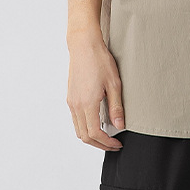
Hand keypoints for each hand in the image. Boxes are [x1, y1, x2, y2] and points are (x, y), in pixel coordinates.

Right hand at [66, 30, 124, 150]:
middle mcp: (76, 105)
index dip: (106, 143)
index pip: (95, 133)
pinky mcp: (70, 97)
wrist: (84, 45)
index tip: (117, 144)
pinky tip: (97, 122)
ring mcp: (71, 101)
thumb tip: (119, 126)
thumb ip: (116, 107)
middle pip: (85, 136)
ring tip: (106, 136)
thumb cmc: (100, 60)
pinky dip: (85, 127)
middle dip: (99, 144)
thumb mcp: (114, 83)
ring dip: (91, 137)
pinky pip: (76, 119)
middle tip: (113, 145)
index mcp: (88, 103)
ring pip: (78, 129)